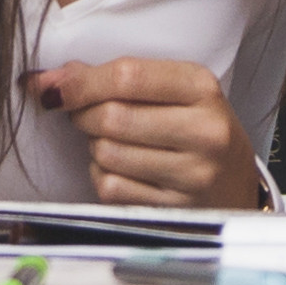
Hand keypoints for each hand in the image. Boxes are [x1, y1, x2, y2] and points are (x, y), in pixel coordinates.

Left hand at [25, 58, 270, 208]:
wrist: (234, 183)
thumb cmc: (195, 128)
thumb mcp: (175, 91)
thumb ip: (119, 78)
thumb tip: (51, 80)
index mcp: (202, 88)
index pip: (128, 76)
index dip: (80, 81)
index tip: (51, 85)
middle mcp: (203, 130)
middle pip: (112, 116)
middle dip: (83, 114)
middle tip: (85, 114)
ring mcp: (192, 174)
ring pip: (106, 153)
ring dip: (94, 146)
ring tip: (112, 140)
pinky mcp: (173, 208)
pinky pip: (111, 187)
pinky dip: (102, 175)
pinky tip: (120, 168)